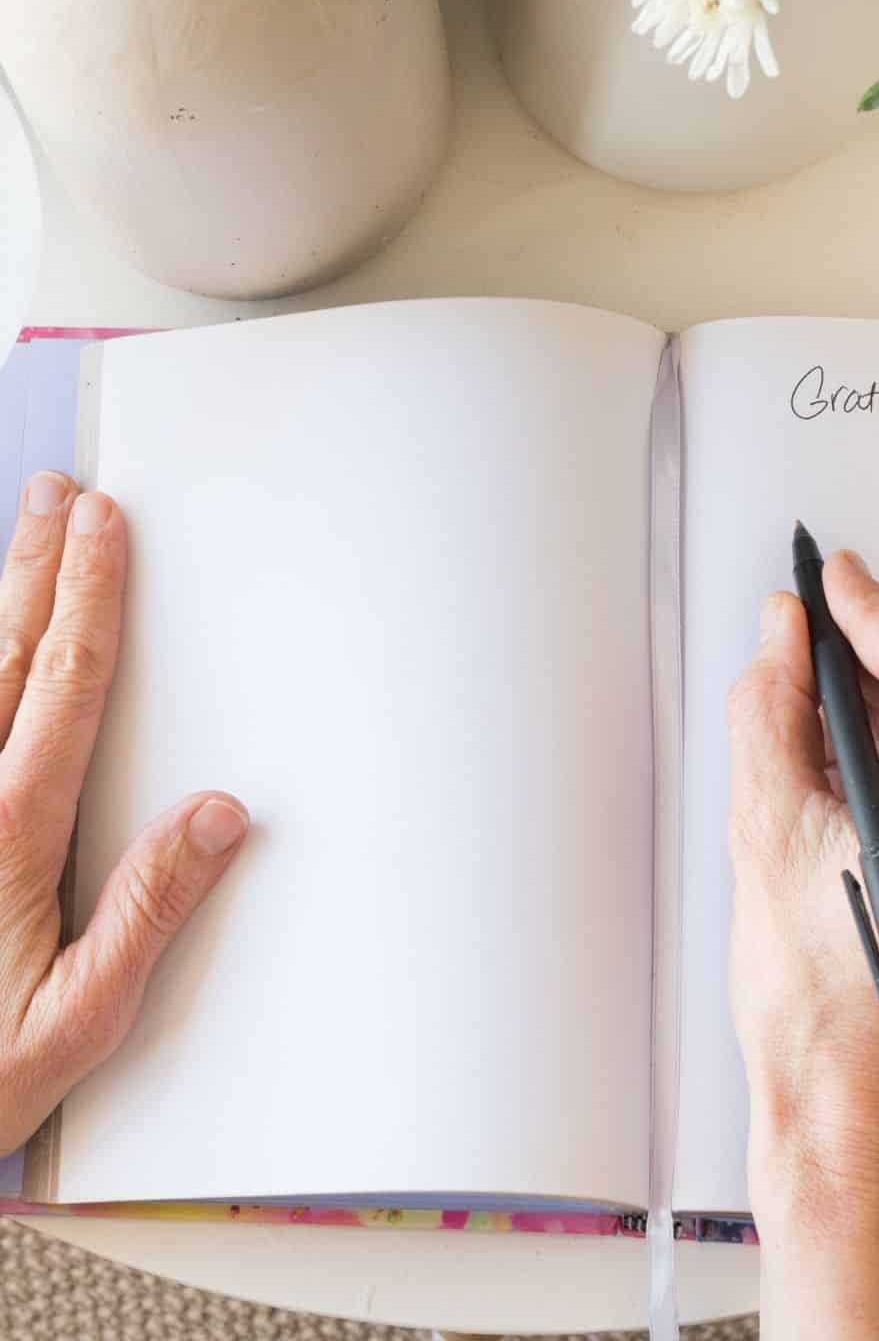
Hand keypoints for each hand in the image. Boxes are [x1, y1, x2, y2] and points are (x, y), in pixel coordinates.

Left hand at [0, 472, 248, 1159]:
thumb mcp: (78, 1021)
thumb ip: (148, 911)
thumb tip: (219, 814)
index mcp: (8, 830)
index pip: (65, 682)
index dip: (91, 593)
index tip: (105, 524)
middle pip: (7, 654)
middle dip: (39, 565)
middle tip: (57, 496)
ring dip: (0, 595)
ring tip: (24, 533)